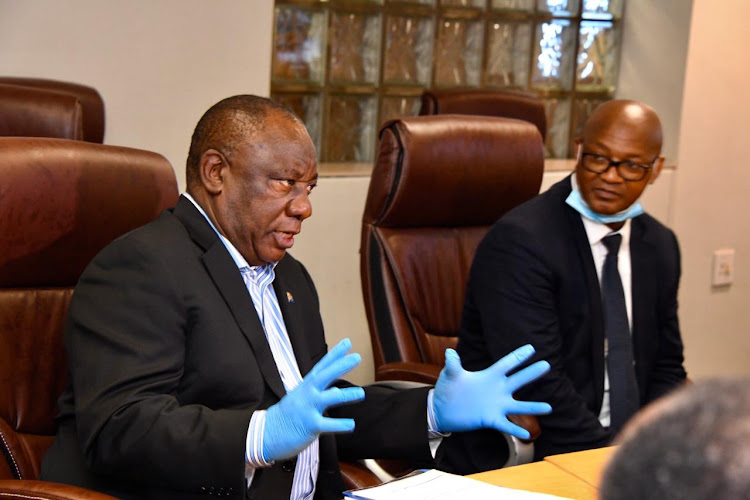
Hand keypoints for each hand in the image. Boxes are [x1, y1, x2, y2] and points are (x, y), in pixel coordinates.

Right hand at [262, 338, 364, 461]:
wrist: (265, 434)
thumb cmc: (287, 415)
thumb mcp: (301, 399)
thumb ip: (319, 393)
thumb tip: (337, 390)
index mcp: (306, 386)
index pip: (322, 367)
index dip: (334, 354)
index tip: (347, 342)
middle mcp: (307, 394)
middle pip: (324, 376)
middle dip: (340, 366)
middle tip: (357, 357)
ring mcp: (307, 409)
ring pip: (328, 399)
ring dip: (345, 395)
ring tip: (361, 394)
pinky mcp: (309, 426)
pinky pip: (327, 425)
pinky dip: (340, 425)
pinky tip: (351, 425)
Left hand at [432, 344, 551, 438]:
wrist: (442, 410)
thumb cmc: (448, 389)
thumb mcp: (450, 375)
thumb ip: (453, 364)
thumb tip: (450, 353)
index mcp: (489, 376)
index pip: (507, 364)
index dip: (518, 356)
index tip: (531, 348)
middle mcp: (497, 390)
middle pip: (518, 380)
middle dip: (531, 373)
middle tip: (546, 365)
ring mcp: (496, 406)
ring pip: (518, 406)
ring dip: (533, 407)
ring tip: (549, 408)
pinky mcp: (490, 420)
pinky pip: (506, 425)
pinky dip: (516, 429)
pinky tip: (527, 434)